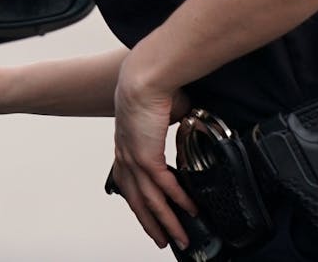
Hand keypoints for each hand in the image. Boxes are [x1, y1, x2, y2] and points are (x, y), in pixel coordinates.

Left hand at [110, 51, 197, 248]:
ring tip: (179, 237)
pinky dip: (177, 201)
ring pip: (149, 200)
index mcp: (126, 144)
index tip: (148, 215)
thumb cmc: (152, 86)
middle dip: (150, 223)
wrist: (144, 77)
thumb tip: (191, 119)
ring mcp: (134, 158)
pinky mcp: (146, 157)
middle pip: (136, 199)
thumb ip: (174, 121)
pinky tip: (189, 211)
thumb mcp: (163, 110)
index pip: (128, 181)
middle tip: (162, 240)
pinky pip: (164, 187)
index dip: (138, 200)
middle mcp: (126, 155)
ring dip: (166, 221)